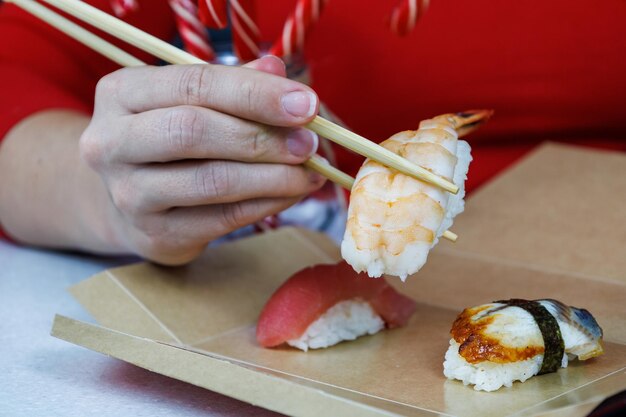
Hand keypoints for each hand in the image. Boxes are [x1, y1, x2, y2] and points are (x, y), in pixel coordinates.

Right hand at [80, 56, 324, 264]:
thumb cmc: (169, 140)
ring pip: (212, 180)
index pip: (195, 84)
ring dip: (273, 177)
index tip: (306, 104)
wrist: (127, 200)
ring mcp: (129, 193)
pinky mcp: (155, 234)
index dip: (256, 93)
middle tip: (310, 143)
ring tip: (310, 172)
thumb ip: (233, 83)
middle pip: (195, 131)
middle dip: (263, 136)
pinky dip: (267, 204)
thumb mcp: (191, 101)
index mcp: (122, 93)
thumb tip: (279, 69)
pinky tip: (292, 193)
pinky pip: (223, 218)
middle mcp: (112, 142)